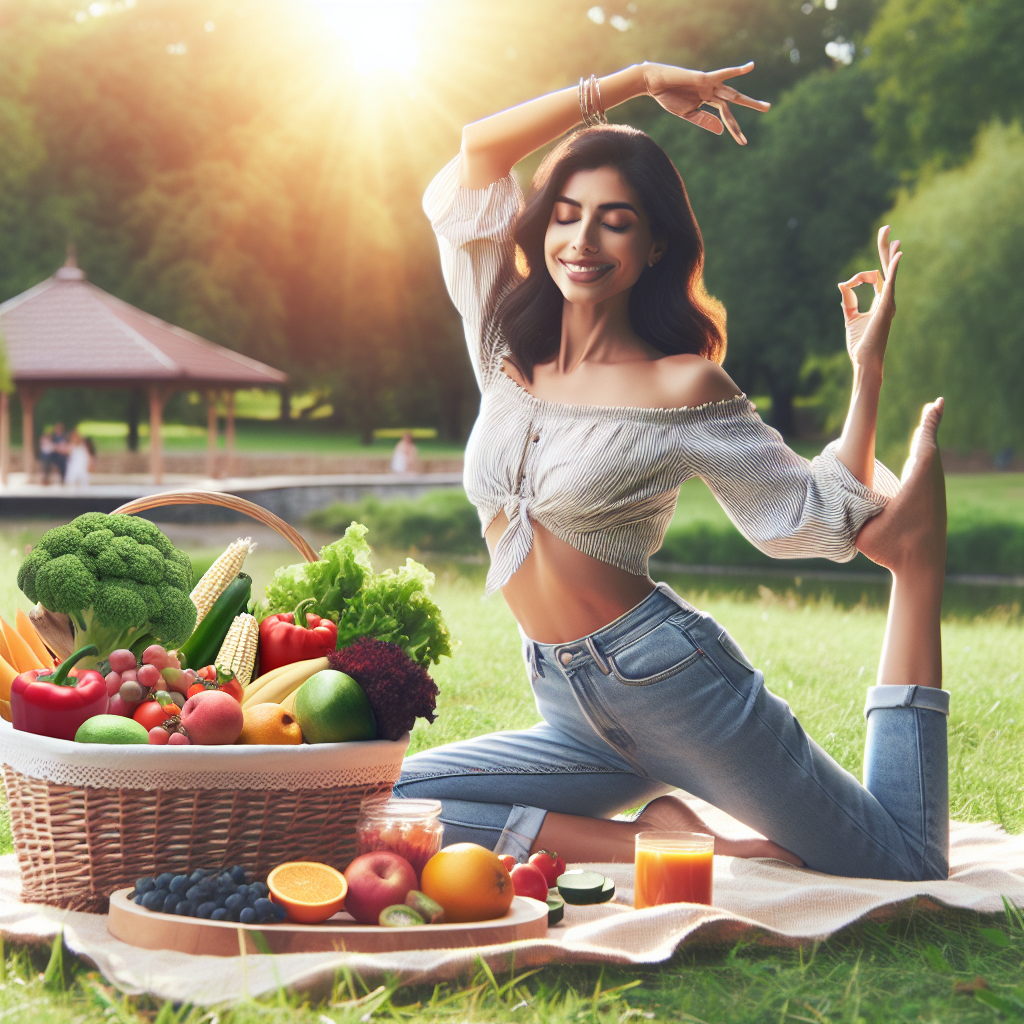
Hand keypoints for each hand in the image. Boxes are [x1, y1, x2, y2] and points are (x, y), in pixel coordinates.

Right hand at [642, 62, 769, 144]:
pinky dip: (735, 72)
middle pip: (735, 100)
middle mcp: (712, 91)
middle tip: (768, 108)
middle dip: (751, 105)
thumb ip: (704, 121)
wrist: (654, 83)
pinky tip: (750, 67)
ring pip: (732, 94)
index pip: (725, 116)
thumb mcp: (688, 114)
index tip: (744, 142)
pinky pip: (722, 75)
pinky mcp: (703, 79)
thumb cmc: (669, 97)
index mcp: (708, 100)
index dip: (735, 129)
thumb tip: (721, 131)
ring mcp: (709, 85)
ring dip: (748, 101)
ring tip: (764, 107)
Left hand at [838, 226, 902, 372]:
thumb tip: (842, 285)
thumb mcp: (850, 319)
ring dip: (888, 253)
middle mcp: (887, 299)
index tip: (845, 285)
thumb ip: (848, 301)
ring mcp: (889, 302)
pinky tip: (897, 255)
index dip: (857, 277)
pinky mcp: (886, 307)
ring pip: (889, 272)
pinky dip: (893, 269)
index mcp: (880, 301)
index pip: (872, 277)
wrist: (864, 360)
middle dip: (885, 248)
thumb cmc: (860, 344)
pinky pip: (890, 284)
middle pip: (886, 268)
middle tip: (886, 229)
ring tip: (892, 236)